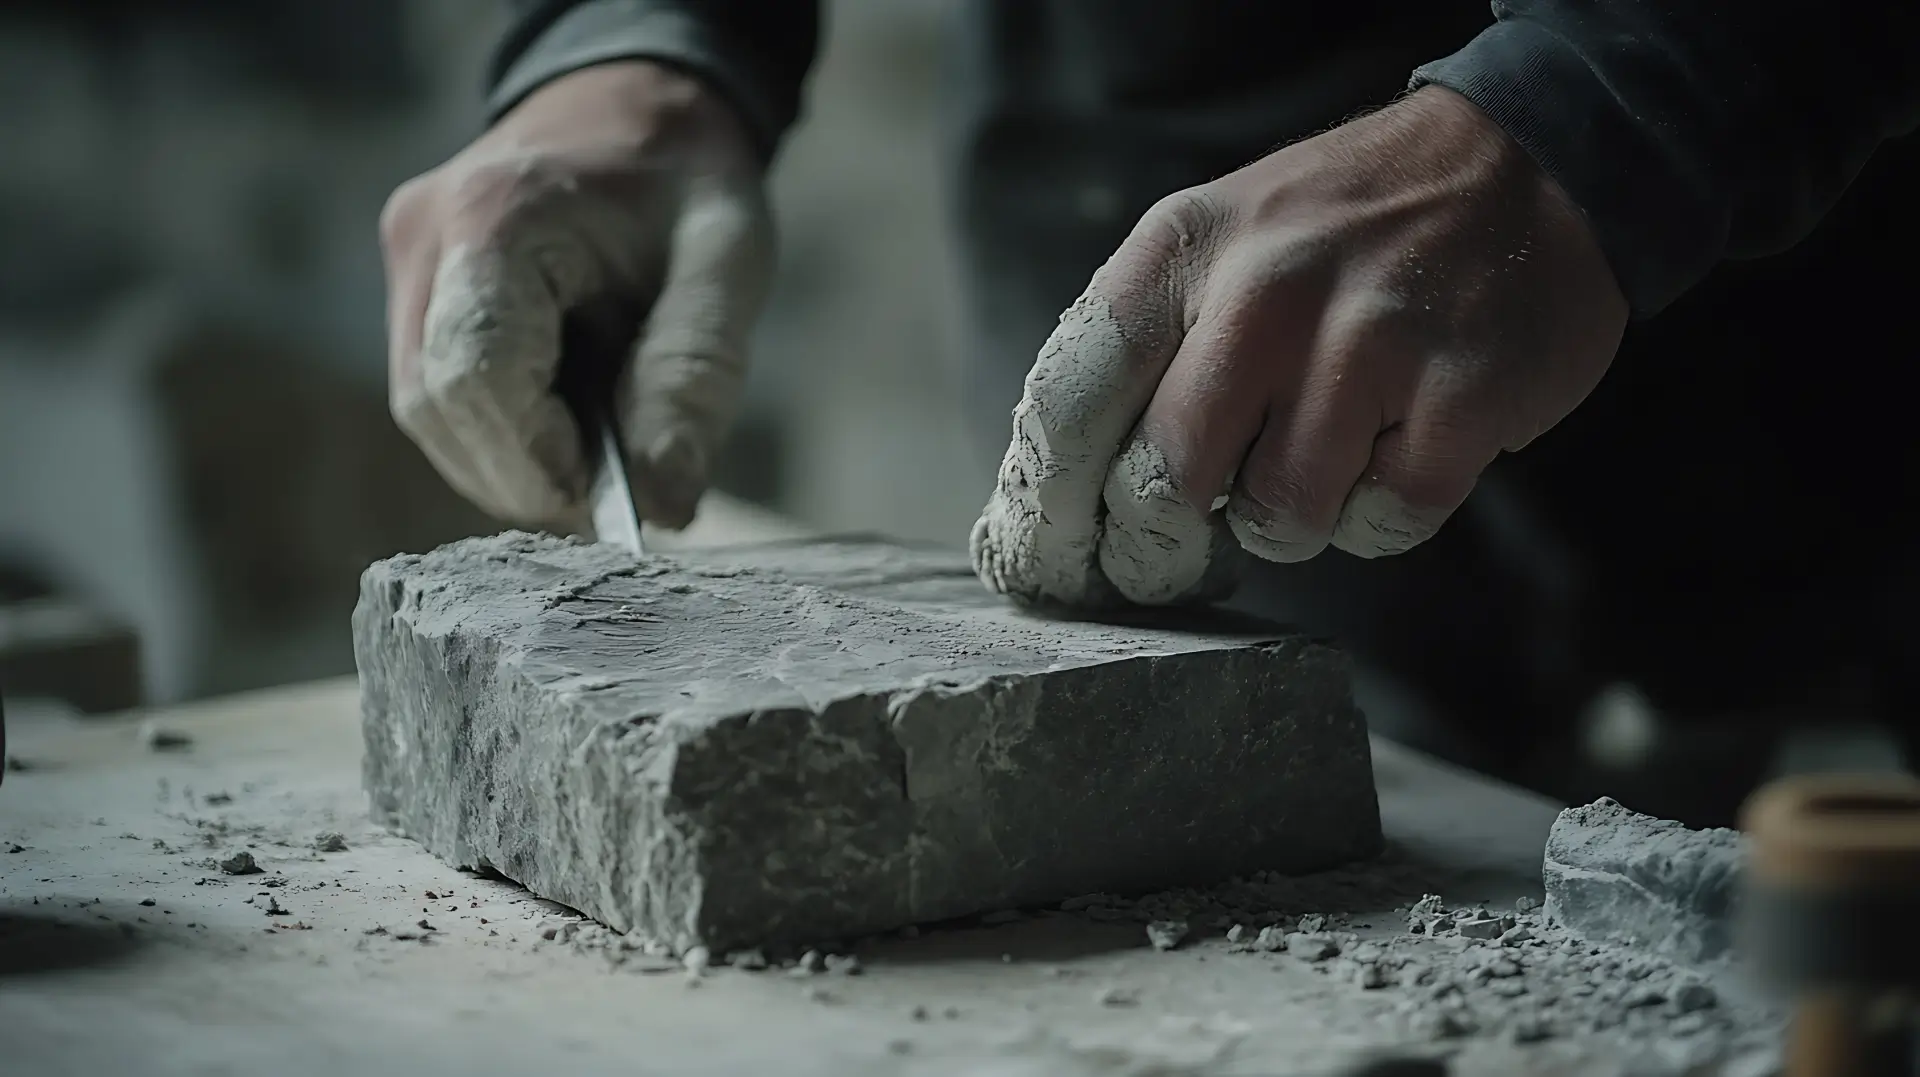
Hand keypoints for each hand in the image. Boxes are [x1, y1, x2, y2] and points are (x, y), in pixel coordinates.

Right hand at [381, 62, 772, 533]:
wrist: (635, 103)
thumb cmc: (684, 179)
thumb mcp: (724, 262)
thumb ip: (695, 375)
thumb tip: (664, 505)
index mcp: (496, 218)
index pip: (473, 375)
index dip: (535, 458)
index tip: (614, 494)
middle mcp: (425, 240)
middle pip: (438, 408)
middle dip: (528, 472)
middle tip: (622, 487)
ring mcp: (406, 265)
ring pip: (429, 414)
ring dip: (515, 460)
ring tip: (603, 444)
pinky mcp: (411, 292)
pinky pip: (438, 396)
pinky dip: (505, 434)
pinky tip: (568, 420)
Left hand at [970, 86, 1627, 607]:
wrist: (1530, 160)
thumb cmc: (1351, 228)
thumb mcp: (1226, 238)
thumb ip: (1147, 345)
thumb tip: (1066, 491)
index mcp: (1188, 248)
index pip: (1070, 400)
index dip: (1053, 504)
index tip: (1058, 558)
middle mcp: (1267, 290)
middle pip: (1163, 482)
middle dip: (1165, 543)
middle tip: (1184, 548)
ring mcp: (1370, 342)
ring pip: (1278, 518)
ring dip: (1292, 519)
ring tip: (1324, 452)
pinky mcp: (1463, 395)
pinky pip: (1382, 523)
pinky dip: (1382, 514)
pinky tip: (1397, 447)